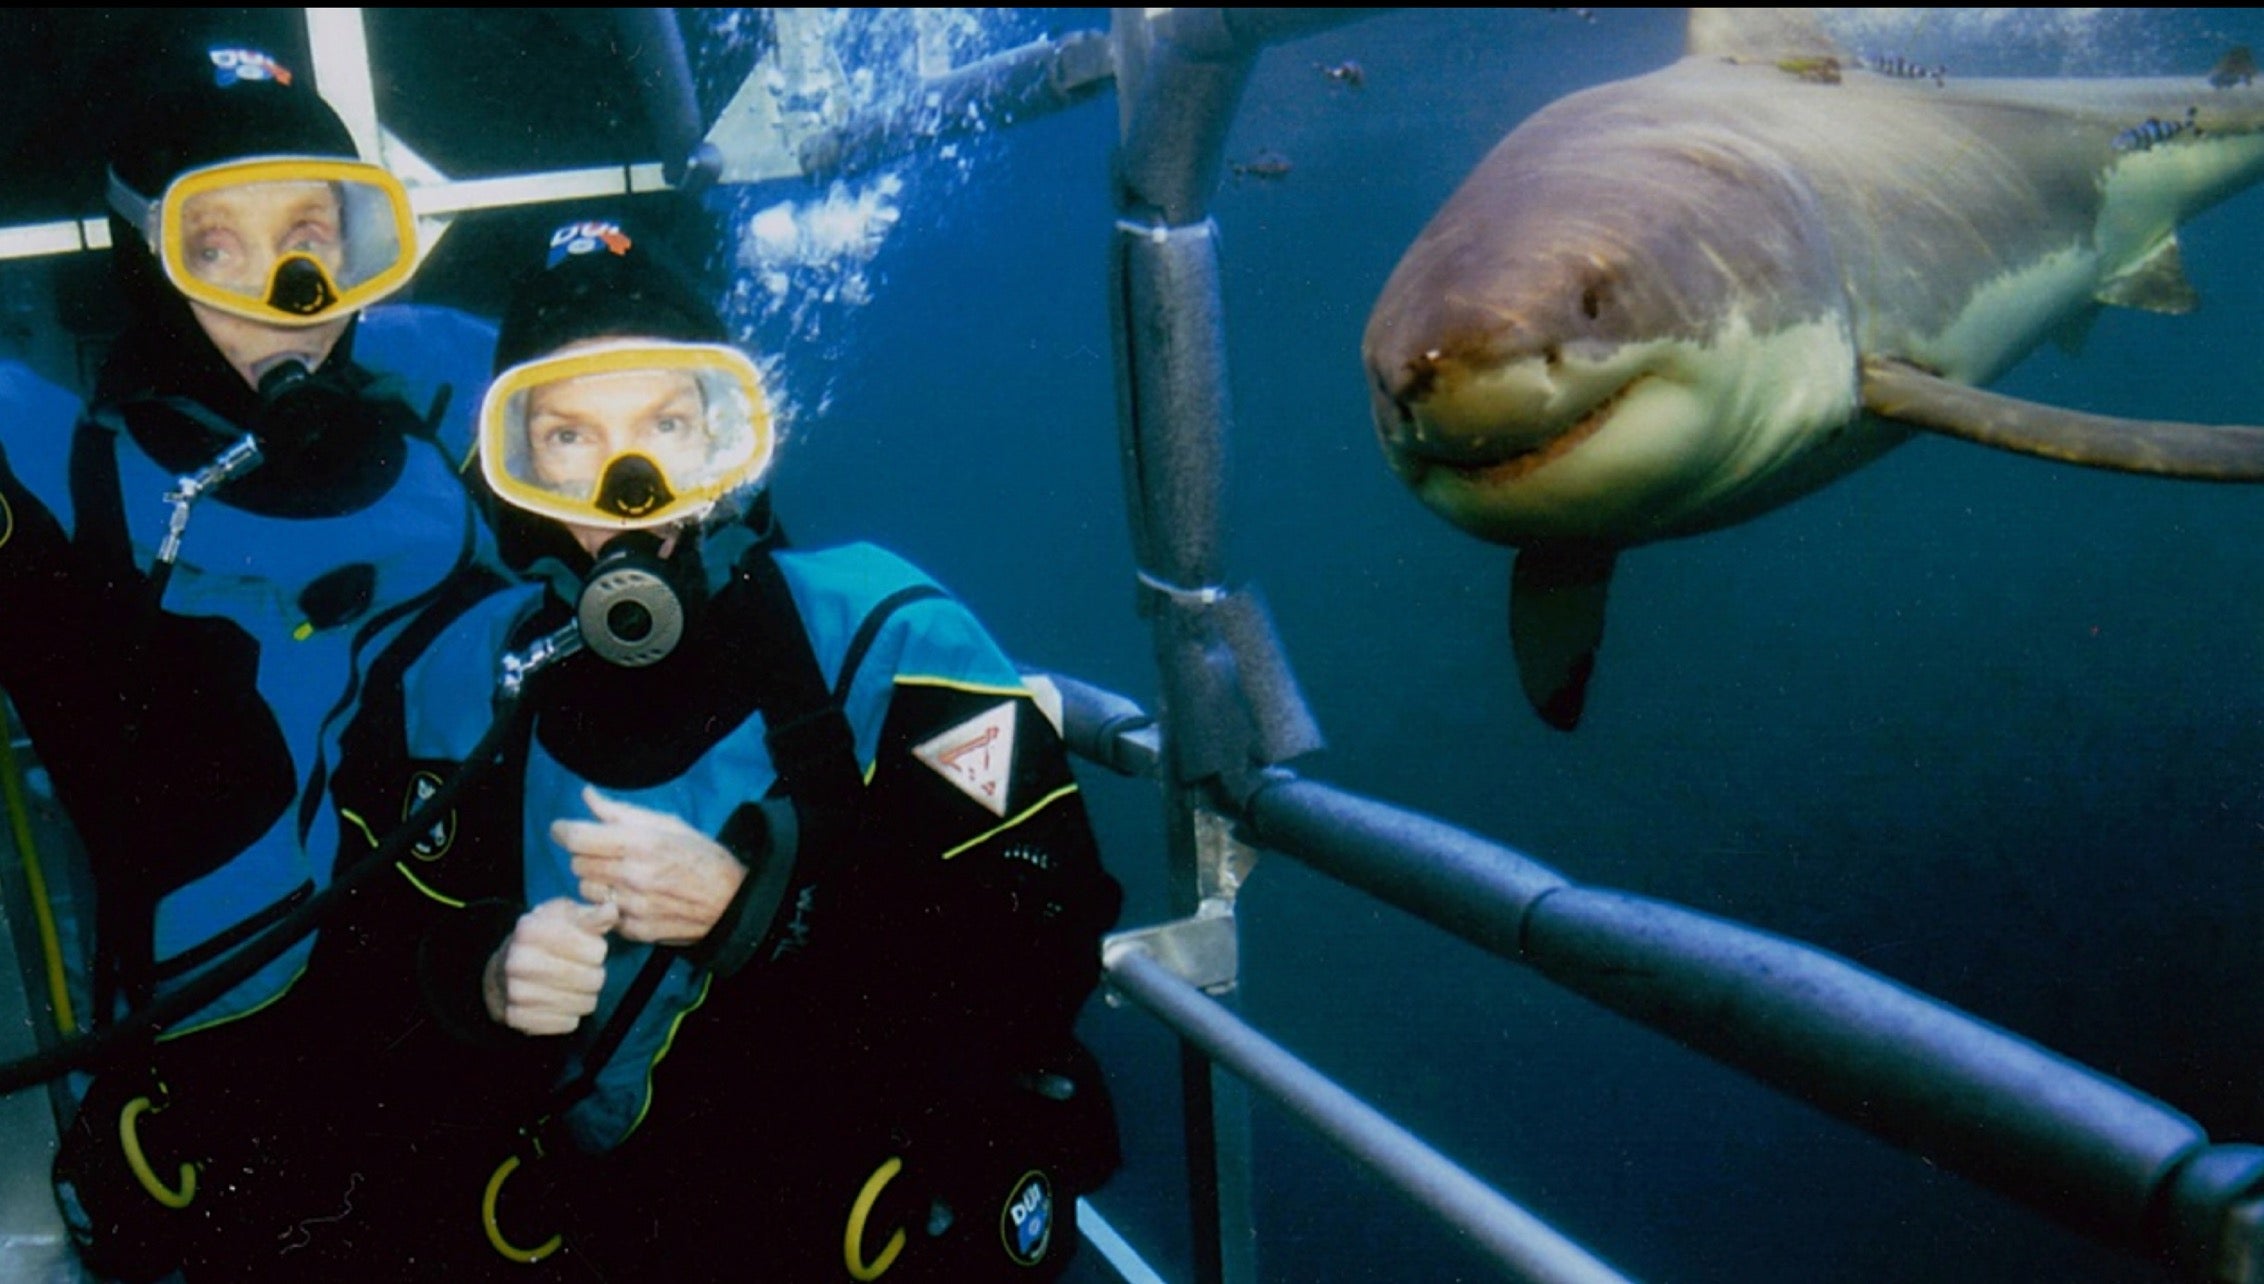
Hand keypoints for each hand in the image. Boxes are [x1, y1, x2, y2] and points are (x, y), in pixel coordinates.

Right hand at [483, 897, 617, 1034]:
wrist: (501, 971)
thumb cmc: (542, 939)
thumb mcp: (563, 917)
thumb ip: (591, 915)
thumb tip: (611, 910)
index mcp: (532, 930)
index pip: (596, 951)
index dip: (597, 951)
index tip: (586, 948)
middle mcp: (520, 961)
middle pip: (593, 979)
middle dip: (594, 975)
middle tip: (581, 970)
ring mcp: (517, 992)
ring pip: (584, 1004)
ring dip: (585, 996)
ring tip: (571, 985)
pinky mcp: (519, 1018)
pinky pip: (568, 1023)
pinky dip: (570, 1014)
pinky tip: (558, 1001)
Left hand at [554, 785, 746, 946]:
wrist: (732, 902)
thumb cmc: (702, 857)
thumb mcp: (668, 824)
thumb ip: (621, 813)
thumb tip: (587, 795)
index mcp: (641, 843)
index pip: (578, 838)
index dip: (564, 831)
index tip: (563, 829)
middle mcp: (633, 876)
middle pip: (577, 864)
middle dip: (585, 855)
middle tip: (604, 852)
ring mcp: (633, 907)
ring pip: (585, 890)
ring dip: (595, 880)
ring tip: (618, 876)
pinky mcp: (635, 930)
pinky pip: (601, 913)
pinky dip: (608, 904)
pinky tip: (630, 897)